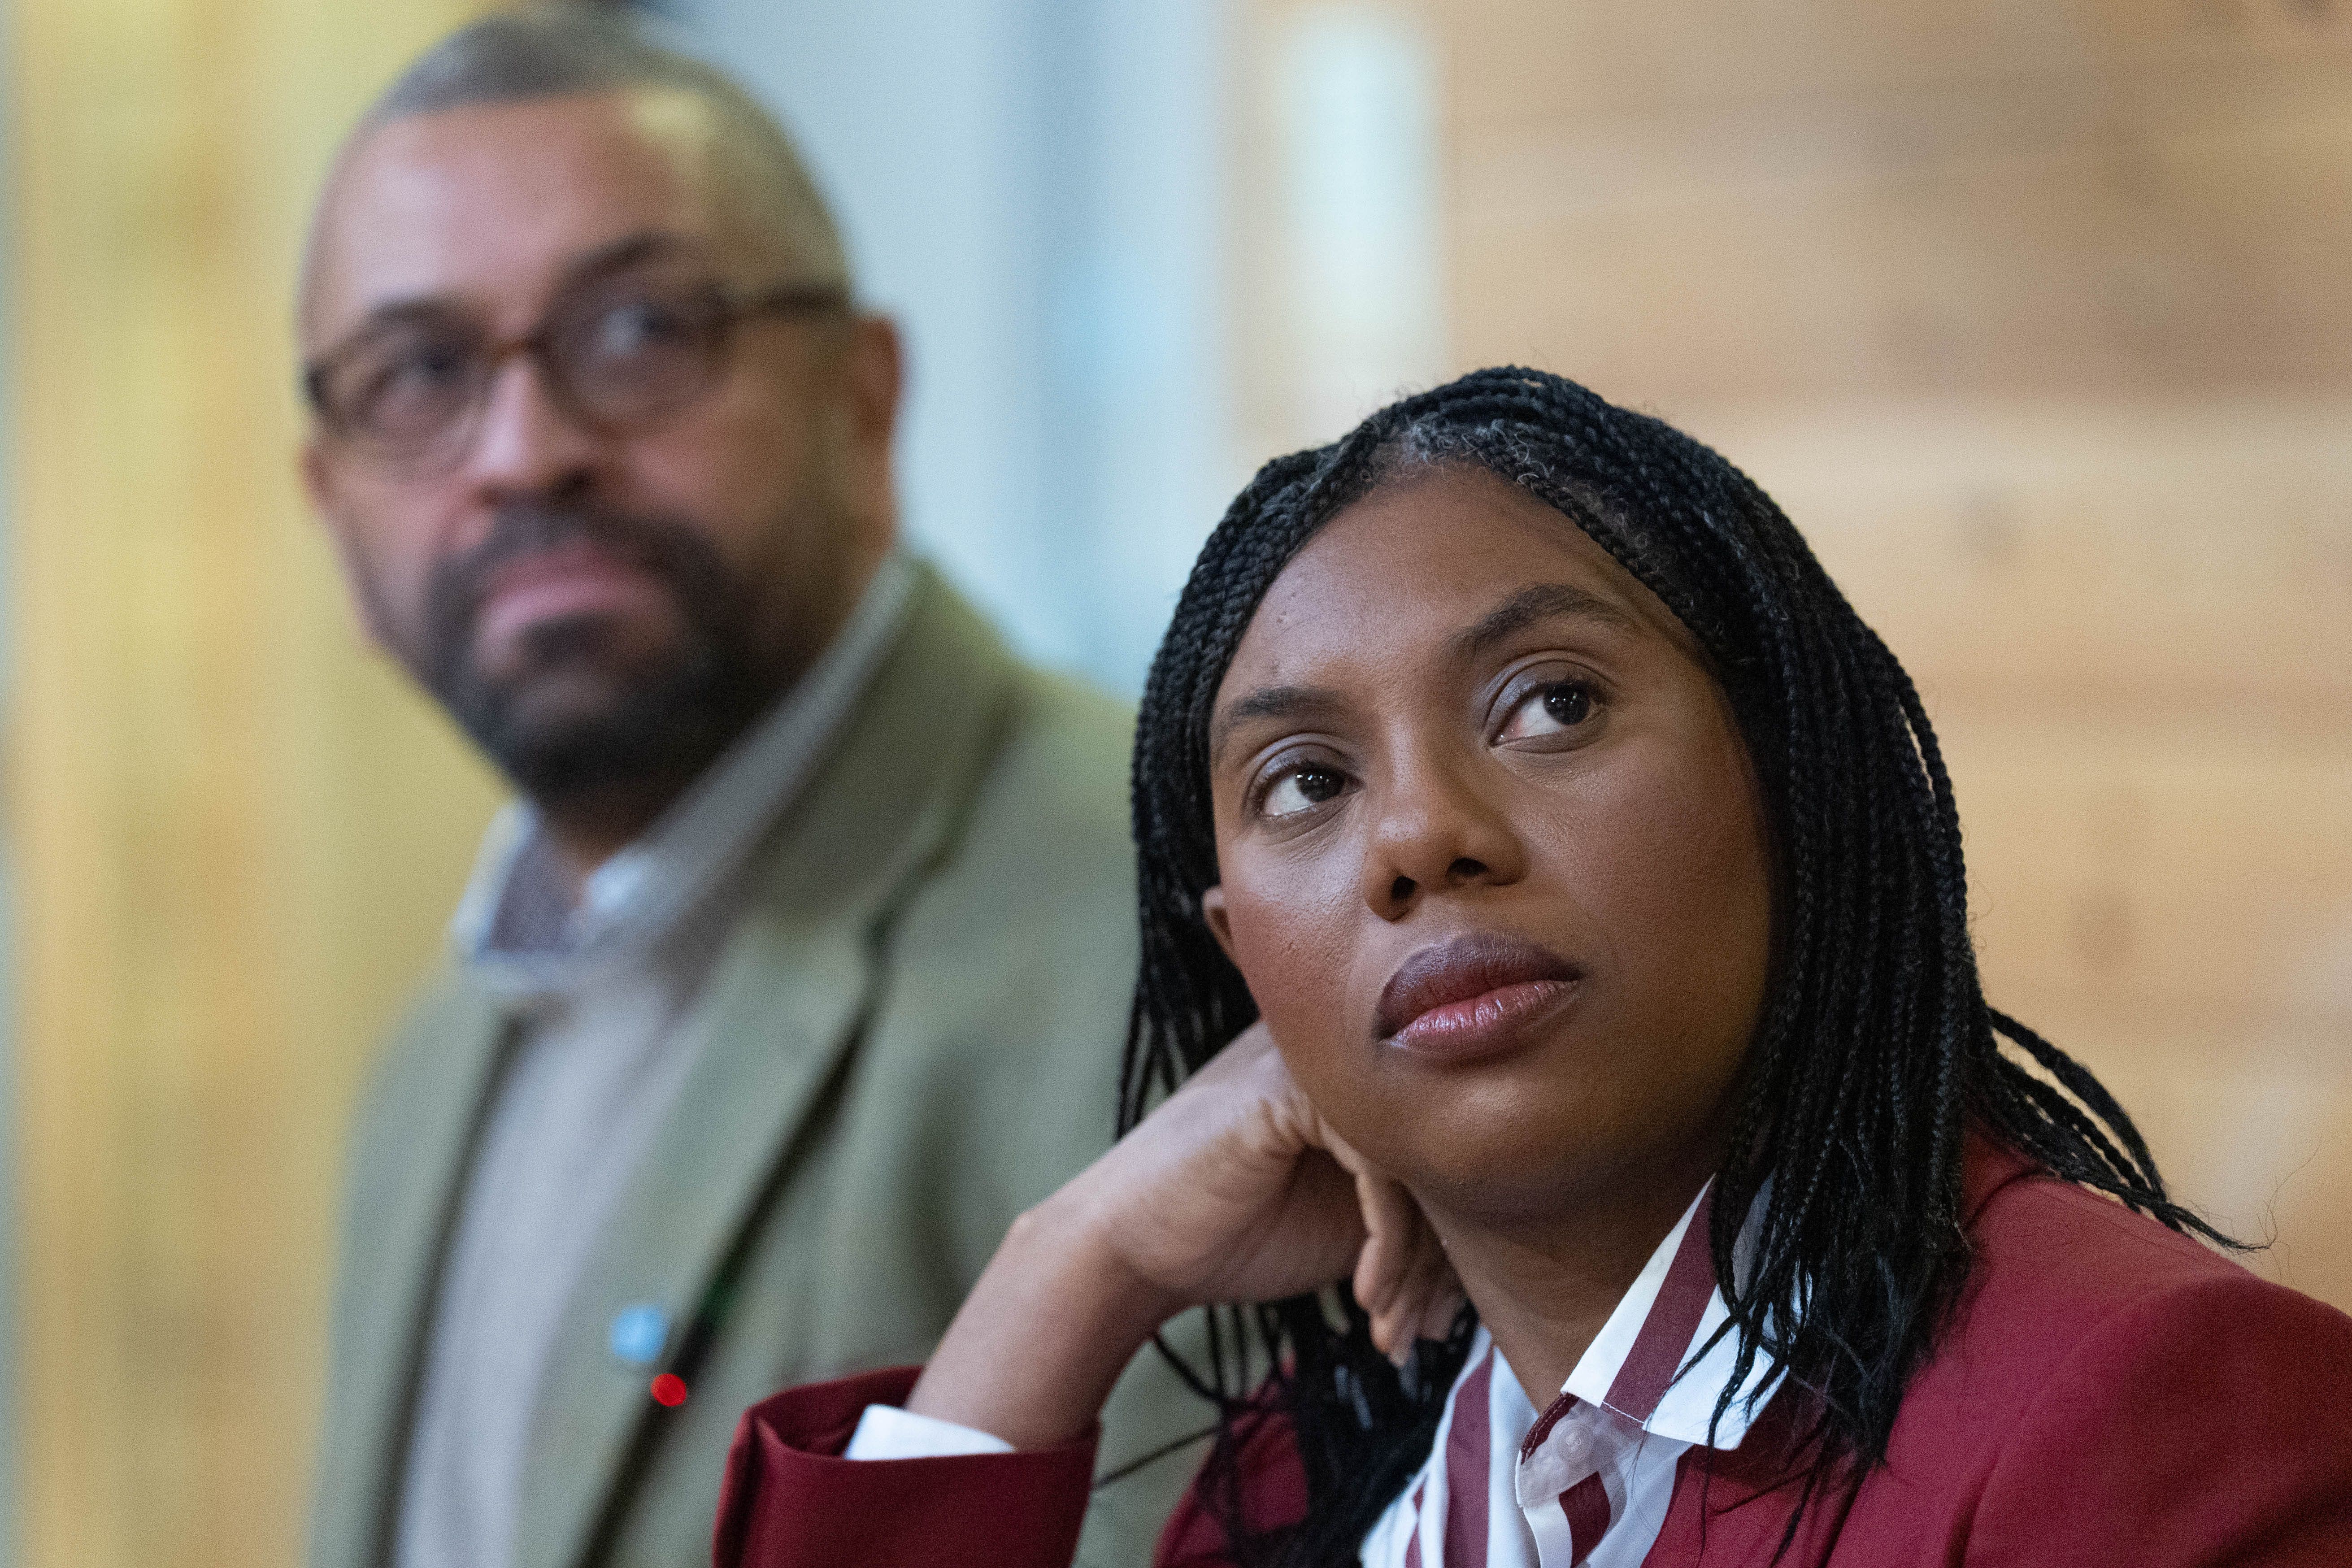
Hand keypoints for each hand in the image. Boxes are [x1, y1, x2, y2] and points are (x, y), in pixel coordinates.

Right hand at [1055, 1023, 1459, 1354]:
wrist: (1133, 1249)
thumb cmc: (1235, 1235)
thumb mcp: (1346, 1225)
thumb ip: (1410, 1209)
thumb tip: (1495, 1245)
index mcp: (1358, 1083)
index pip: (1440, 1151)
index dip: (1451, 1244)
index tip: (1440, 1319)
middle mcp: (1340, 1060)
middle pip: (1436, 1156)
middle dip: (1437, 1264)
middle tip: (1423, 1333)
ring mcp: (1310, 1066)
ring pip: (1414, 1163)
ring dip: (1412, 1268)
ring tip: (1394, 1331)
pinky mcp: (1286, 1091)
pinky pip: (1378, 1165)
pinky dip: (1385, 1244)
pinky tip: (1367, 1298)